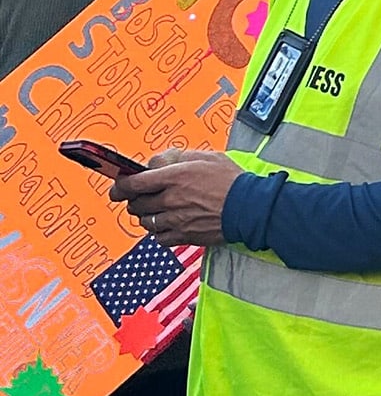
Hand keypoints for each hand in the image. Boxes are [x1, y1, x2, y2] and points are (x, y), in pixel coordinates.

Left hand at [113, 149, 238, 248]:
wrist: (248, 207)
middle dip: (133, 200)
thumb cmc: (231, 180)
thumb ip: (178, 157)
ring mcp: (175, 220)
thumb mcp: (207, 157)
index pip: (134, 183)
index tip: (117, 187)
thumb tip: (158, 161)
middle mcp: (171, 200)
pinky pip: (158, 238)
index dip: (120, 186)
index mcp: (174, 177)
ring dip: (146, 216)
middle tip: (140, 197)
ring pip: (145, 222)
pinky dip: (158, 232)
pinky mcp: (183, 236)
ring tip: (156, 210)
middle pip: (136, 204)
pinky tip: (167, 224)